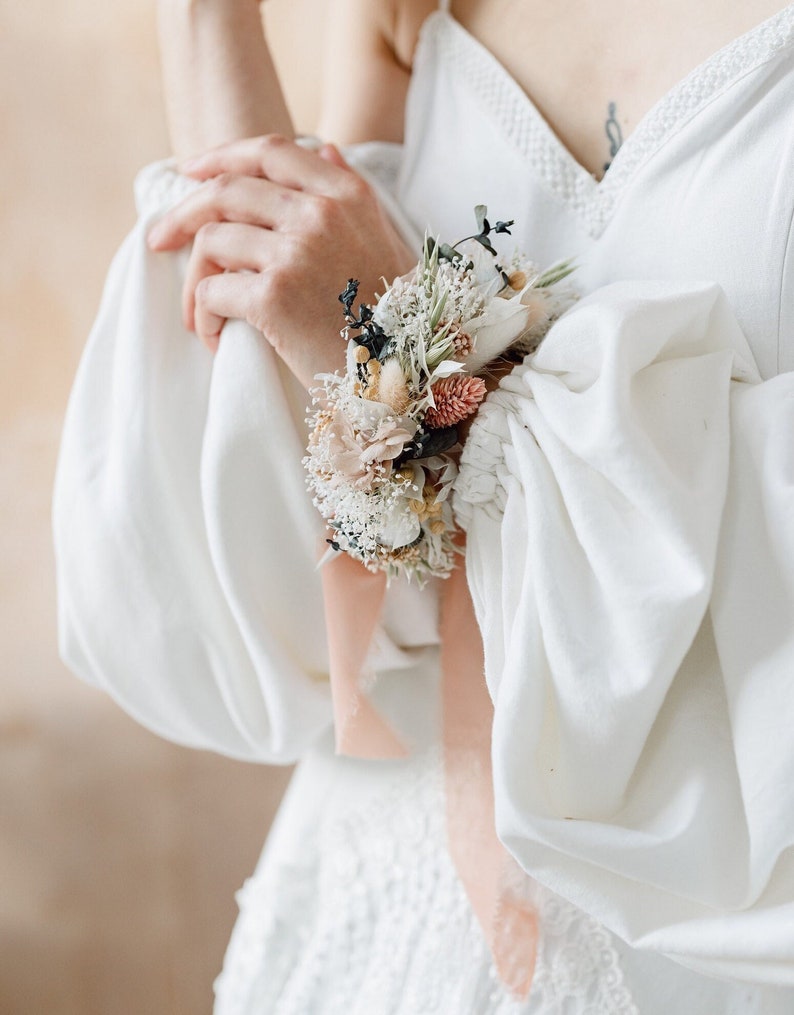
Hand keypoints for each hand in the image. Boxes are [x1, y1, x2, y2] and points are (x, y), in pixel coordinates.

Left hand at [147, 135, 413, 388]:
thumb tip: (324, 150)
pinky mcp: (274, 297)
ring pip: (211, 242)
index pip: (270, 151)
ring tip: (203, 315)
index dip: (222, 156)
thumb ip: (350, 192)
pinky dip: (204, 319)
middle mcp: (319, 214)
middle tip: (159, 241)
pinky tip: (217, 340)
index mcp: (346, 195)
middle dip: (181, 215)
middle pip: (226, 191)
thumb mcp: (383, 241)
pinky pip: (212, 293)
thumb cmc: (395, 316)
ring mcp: (295, 252)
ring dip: (195, 281)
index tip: (191, 171)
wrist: (403, 376)